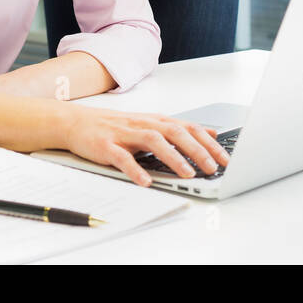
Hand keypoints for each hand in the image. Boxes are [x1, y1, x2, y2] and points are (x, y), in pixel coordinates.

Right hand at [62, 107, 229, 186]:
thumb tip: (210, 132)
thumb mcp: (149, 123)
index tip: (226, 158)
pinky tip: (146, 182)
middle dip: (197, 150)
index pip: (188, 128)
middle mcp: (143, 124)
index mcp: (155, 120)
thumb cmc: (114, 126)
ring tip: (187, 174)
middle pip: (174, 132)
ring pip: (153, 141)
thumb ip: (177, 128)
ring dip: (173, 157)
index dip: (208, 142)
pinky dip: (135, 170)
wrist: (76, 121)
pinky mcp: (107, 146)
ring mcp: (125, 134)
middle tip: (213, 168)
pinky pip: (123, 158)